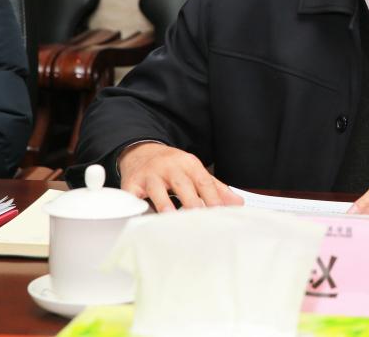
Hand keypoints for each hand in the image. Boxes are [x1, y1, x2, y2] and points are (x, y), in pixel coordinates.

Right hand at [118, 142, 242, 211]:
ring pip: (157, 188)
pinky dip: (136, 206)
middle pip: (182, 184)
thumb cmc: (171, 167)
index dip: (212, 197)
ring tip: (171, 217)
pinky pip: (132, 196)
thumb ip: (215, 188)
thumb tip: (237, 203)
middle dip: (191, 201)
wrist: (140, 151)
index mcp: (189, 164)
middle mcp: (169, 167)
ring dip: (164, 203)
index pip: (204, 181)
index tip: (221, 212)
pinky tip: (142, 216)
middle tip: (200, 217)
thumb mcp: (194, 171)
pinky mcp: (131, 183)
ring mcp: (149, 174)